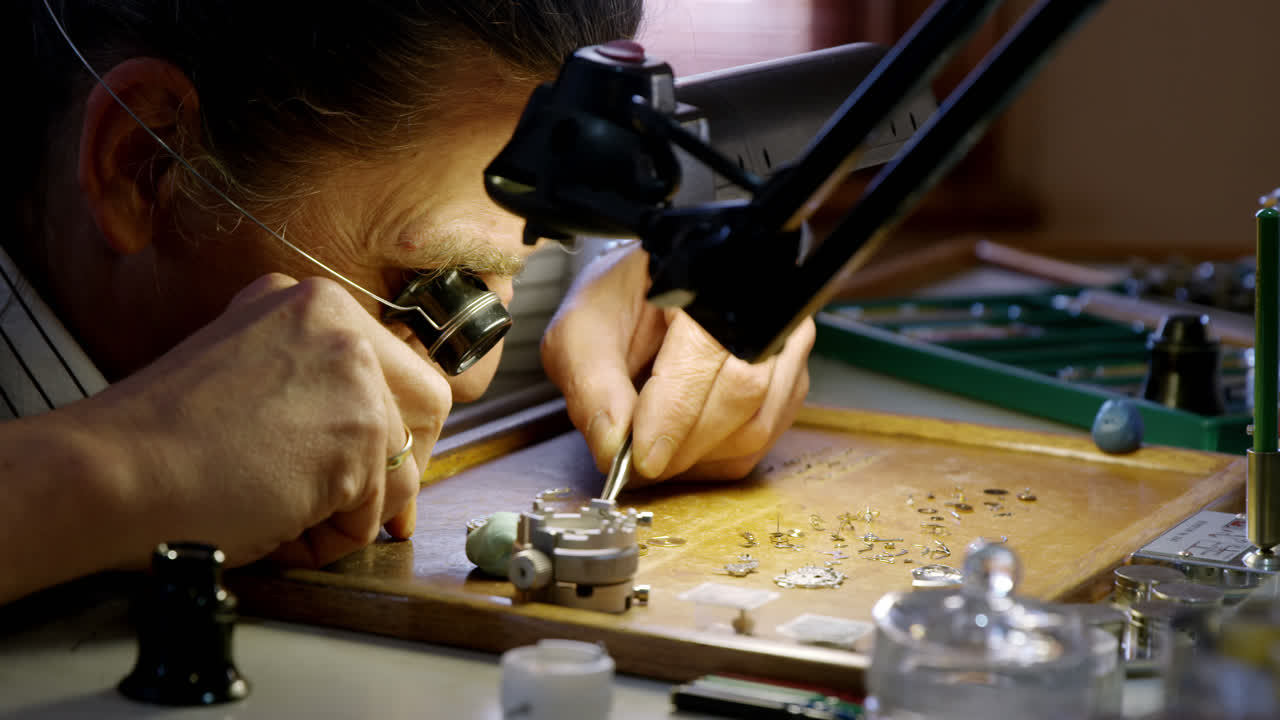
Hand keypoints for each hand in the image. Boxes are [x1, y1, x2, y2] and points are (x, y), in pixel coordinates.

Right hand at [85, 274, 450, 568]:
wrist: (111, 472)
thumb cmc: (164, 444)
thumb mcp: (254, 379)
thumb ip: (318, 391)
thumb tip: (387, 448)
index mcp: (309, 302)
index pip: (398, 369)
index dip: (395, 430)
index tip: (378, 472)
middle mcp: (339, 321)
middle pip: (428, 406)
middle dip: (401, 467)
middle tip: (357, 506)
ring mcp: (354, 372)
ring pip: (403, 467)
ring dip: (352, 510)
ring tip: (284, 519)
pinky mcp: (360, 431)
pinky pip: (376, 510)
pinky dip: (333, 537)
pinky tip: (277, 525)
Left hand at [542, 245, 812, 483]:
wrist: (651, 289)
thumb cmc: (620, 300)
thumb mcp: (583, 329)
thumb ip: (592, 384)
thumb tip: (613, 446)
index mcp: (711, 279)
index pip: (708, 353)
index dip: (675, 412)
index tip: (642, 456)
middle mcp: (764, 308)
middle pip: (743, 395)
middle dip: (684, 444)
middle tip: (637, 463)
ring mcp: (785, 347)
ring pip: (757, 427)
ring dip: (699, 456)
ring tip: (654, 449)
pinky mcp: (787, 383)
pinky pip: (761, 441)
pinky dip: (715, 458)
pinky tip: (682, 445)